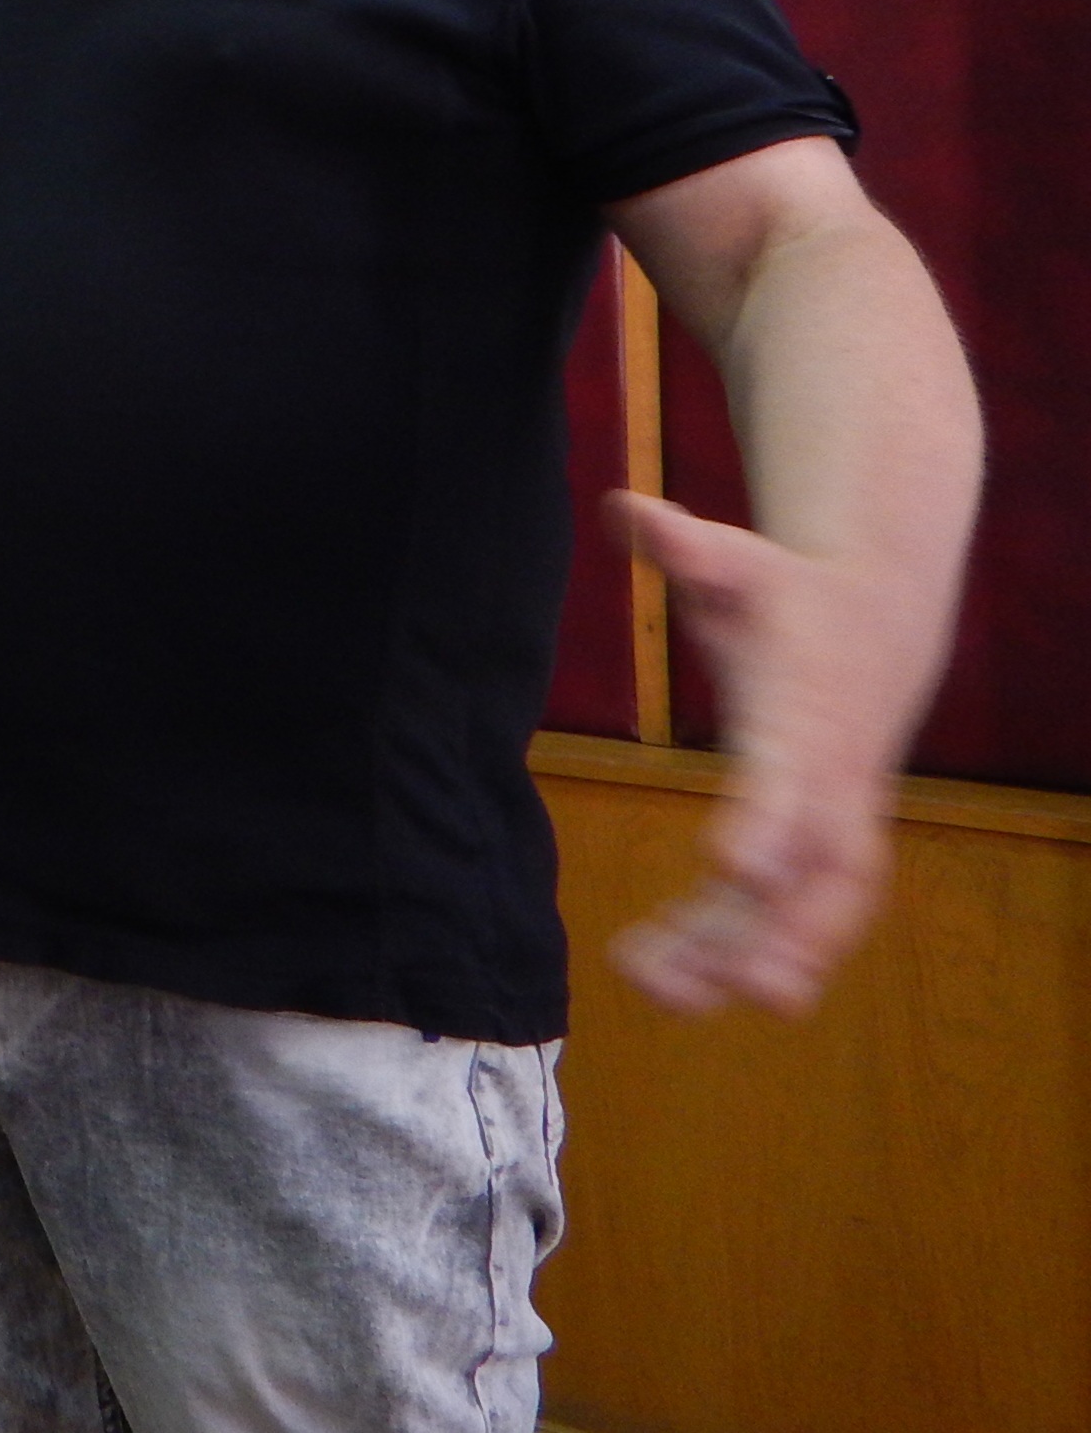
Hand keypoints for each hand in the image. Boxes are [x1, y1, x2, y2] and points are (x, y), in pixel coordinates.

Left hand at [607, 491, 909, 1015]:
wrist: (874, 618)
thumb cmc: (783, 592)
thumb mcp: (734, 559)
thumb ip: (680, 542)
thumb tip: (623, 503)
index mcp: (804, 716)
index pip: (791, 777)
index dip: (767, 823)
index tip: (733, 868)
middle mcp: (831, 784)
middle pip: (819, 875)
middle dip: (781, 932)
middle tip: (731, 985)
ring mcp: (836, 824)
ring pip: (810, 915)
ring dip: (746, 959)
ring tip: (664, 994)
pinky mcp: (823, 848)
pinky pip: (792, 918)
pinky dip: (743, 952)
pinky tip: (674, 983)